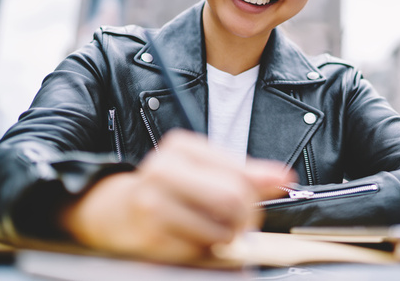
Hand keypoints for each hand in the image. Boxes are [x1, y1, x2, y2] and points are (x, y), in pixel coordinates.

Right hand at [59, 129, 293, 262]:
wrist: (113, 211)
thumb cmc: (169, 188)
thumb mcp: (205, 171)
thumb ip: (248, 174)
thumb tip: (285, 177)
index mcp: (181, 146)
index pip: (240, 174)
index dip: (254, 197)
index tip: (250, 205)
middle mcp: (162, 169)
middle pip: (232, 201)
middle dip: (243, 220)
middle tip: (236, 225)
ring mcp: (152, 204)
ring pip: (219, 231)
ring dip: (224, 239)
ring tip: (209, 231)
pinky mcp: (149, 237)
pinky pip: (199, 252)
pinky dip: (204, 251)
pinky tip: (190, 240)